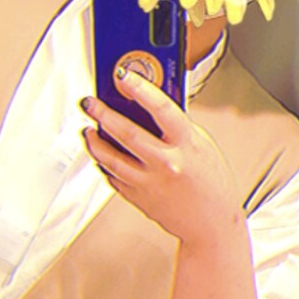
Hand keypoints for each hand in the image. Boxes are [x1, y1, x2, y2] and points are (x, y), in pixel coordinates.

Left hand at [81, 69, 245, 248]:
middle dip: (103, 114)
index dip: (139, 88)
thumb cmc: (211, 182)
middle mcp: (167, 163)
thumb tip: (148, 103)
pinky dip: (103, 164)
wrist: (211, 222)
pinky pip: (113, 178)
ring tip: (88, 129)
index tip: (122, 76)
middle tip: (90, 103)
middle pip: (126, 133)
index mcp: (187, 144)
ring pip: (111, 158)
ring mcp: (150, 183)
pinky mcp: (138, 198)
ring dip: (94, 141)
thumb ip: (176, 125)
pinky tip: (99, 154)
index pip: (160, 108)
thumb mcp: (202, 144)